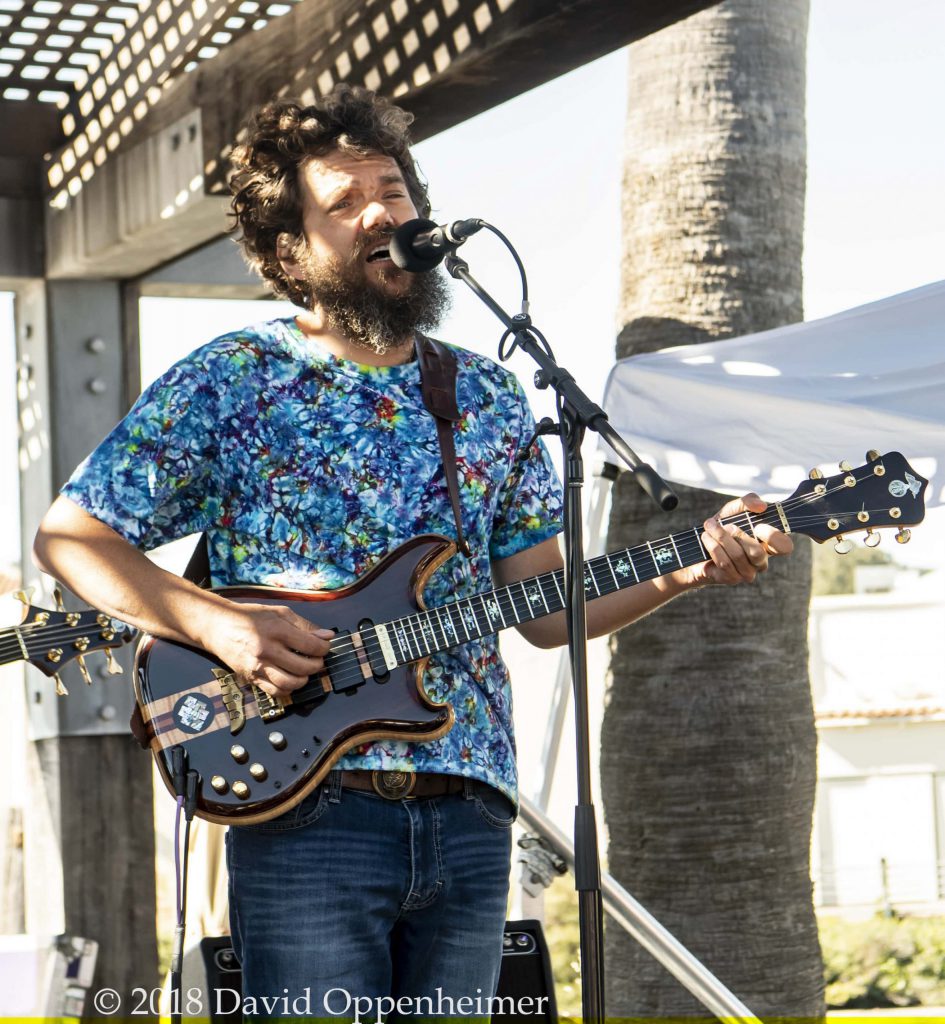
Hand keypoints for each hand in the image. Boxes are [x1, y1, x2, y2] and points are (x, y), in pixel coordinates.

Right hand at [204, 601, 333, 697]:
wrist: (218, 626)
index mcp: (276, 630)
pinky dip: (288, 689)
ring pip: (290, 683)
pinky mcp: (250, 678)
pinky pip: (275, 691)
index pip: (310, 646)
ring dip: (304, 679)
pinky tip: (291, 679)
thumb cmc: (250, 617)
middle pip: (303, 667)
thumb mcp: (279, 613)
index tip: (324, 647)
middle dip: (317, 665)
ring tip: (305, 671)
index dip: (324, 648)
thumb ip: (304, 625)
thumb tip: (327, 636)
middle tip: (317, 660)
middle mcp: (266, 650)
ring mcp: (257, 666)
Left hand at [678, 493, 793, 587]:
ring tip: (709, 526)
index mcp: (768, 545)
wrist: (698, 545)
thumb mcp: (734, 509)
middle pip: (757, 553)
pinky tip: (706, 538)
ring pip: (737, 556)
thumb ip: (748, 501)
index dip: (773, 537)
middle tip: (726, 525)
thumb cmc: (722, 526)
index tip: (757, 526)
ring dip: (720, 537)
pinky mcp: (731, 578)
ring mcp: (747, 572)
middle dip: (738, 535)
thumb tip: (761, 506)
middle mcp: (760, 561)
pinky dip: (712, 545)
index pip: (785, 547)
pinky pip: (723, 561)